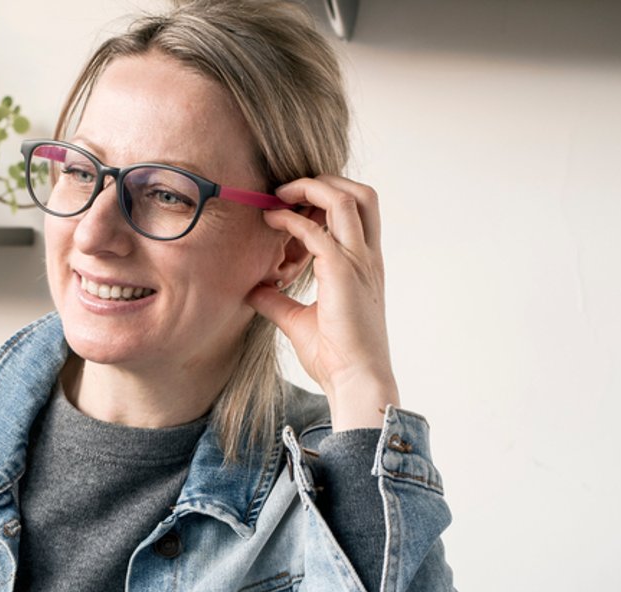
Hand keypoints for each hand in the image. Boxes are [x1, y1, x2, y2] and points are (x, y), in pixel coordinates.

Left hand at [247, 175, 399, 429]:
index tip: (291, 203)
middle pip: (361, 194)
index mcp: (365, 266)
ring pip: (346, 200)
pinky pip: (317, 232)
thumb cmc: (336, 357)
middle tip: (288, 189)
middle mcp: (367, 258)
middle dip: (325, 181)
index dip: (327, 198)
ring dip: (311, 189)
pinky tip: (270, 221)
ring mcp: (359, 263)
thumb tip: (254, 289)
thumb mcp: (299, 321)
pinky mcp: (343, 273)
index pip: (358, 212)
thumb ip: (278, 301)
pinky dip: (291, 220)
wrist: (355, 380)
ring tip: (279, 194)